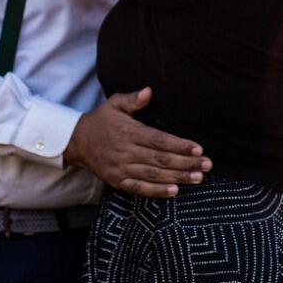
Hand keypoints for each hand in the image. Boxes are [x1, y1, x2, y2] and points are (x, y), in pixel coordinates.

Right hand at [64, 88, 208, 197]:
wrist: (76, 142)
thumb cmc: (100, 121)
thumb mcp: (114, 104)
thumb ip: (132, 99)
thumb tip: (149, 91)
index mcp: (128, 132)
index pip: (158, 140)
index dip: (179, 145)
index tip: (198, 149)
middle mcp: (125, 152)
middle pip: (160, 159)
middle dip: (186, 163)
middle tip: (206, 165)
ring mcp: (121, 168)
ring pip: (153, 174)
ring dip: (177, 177)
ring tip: (198, 178)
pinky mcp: (117, 181)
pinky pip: (139, 188)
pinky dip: (156, 191)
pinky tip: (174, 191)